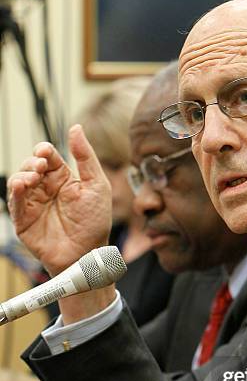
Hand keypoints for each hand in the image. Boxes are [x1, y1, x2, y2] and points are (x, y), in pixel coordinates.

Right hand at [8, 125, 111, 275]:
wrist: (88, 253)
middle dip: (32, 162)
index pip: (48, 157)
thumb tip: (75, 128)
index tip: (45, 152)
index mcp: (63, 179)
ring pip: (19, 181)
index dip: (44, 151)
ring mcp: (34, 204)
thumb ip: (86, 157)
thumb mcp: (97, 185)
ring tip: (33, 177)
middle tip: (40, 166)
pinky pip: (14, 202)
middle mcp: (46, 189)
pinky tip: (21, 185)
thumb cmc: (95, 222)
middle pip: (30, 166)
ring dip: (23, 174)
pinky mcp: (24, 220)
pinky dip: (15, 191)